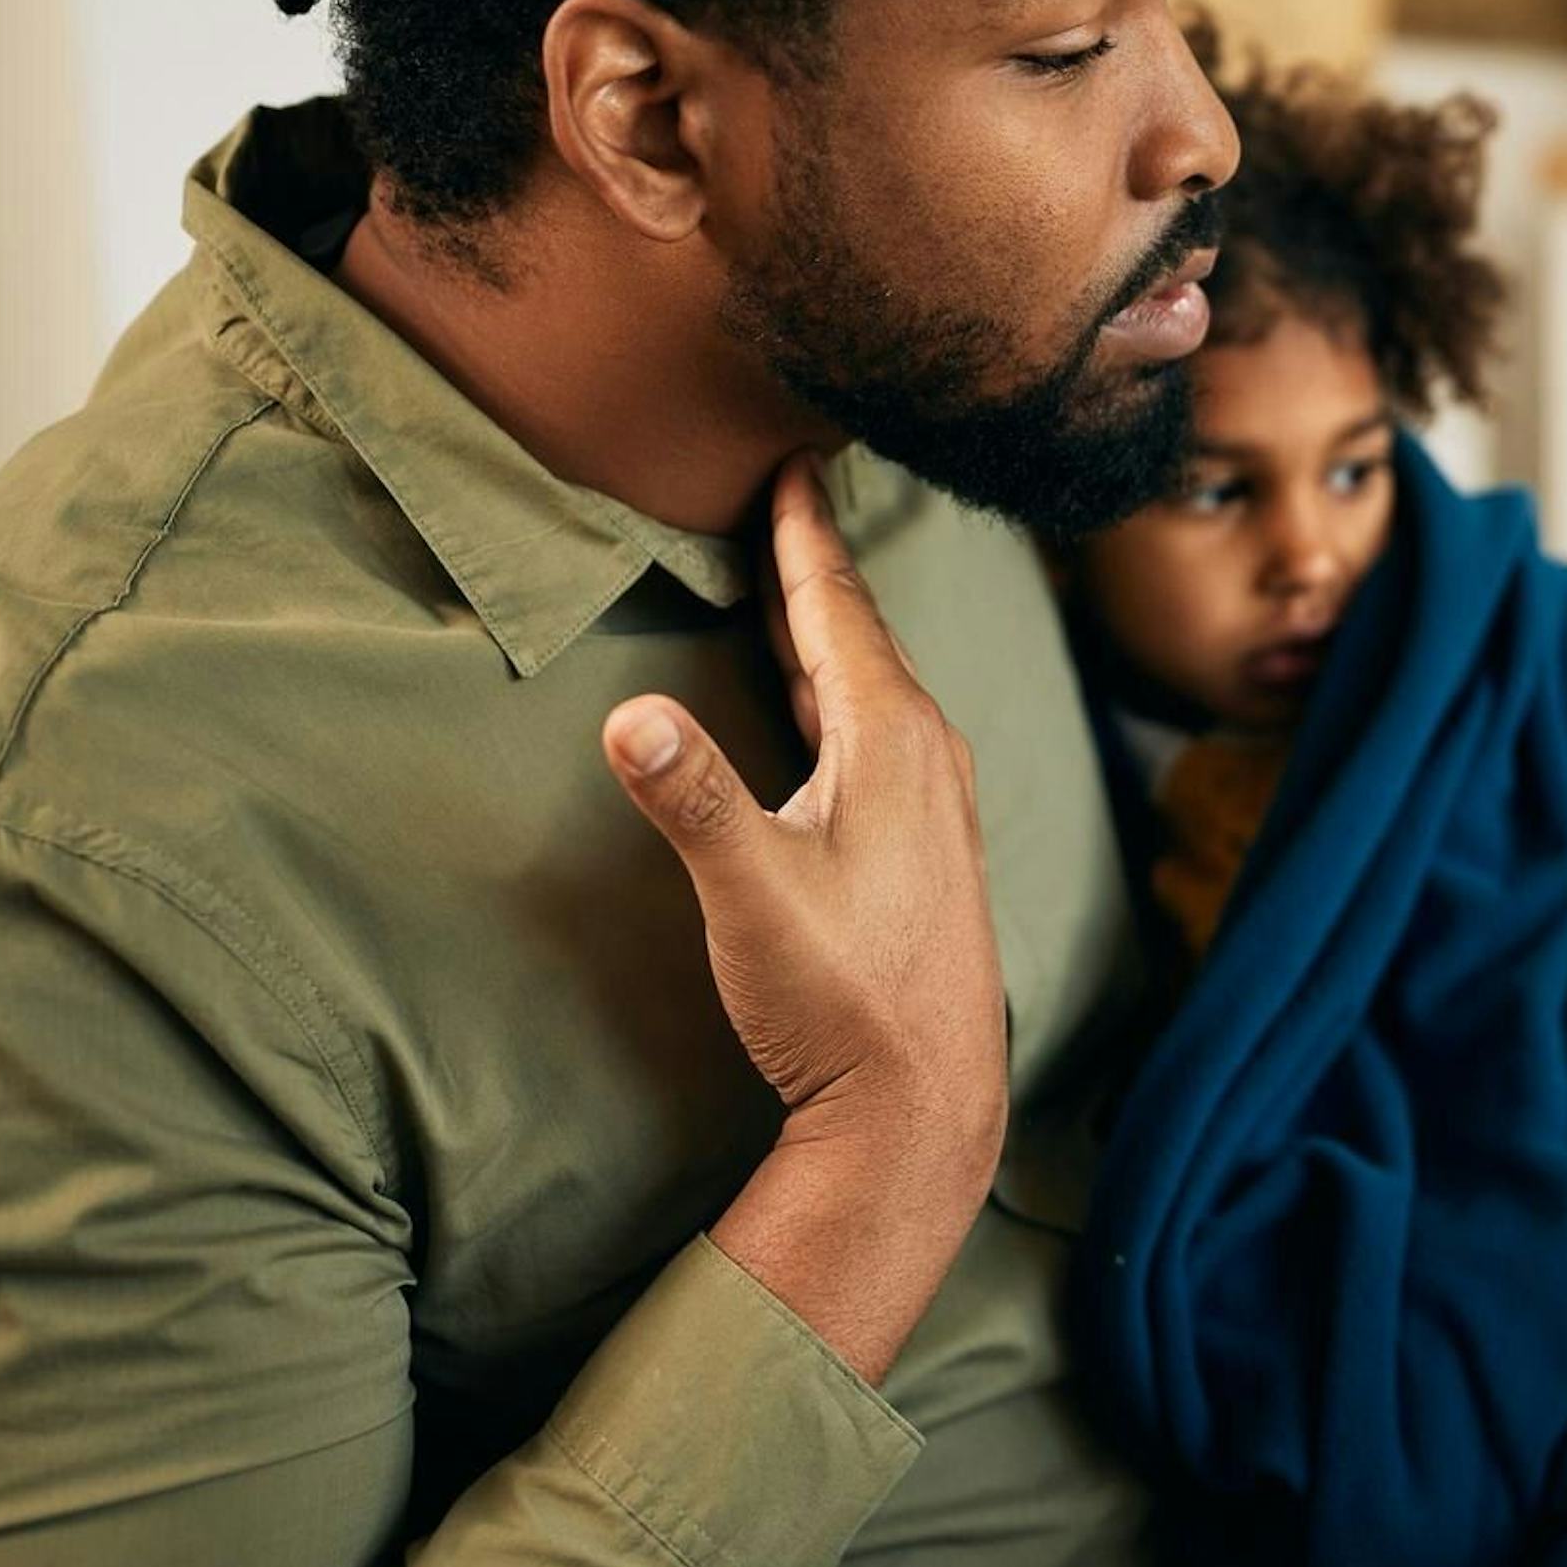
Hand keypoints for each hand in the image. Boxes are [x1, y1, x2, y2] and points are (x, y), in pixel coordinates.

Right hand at [601, 457, 1009, 1378]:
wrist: (925, 1106)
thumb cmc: (842, 1001)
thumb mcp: (751, 897)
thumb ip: (693, 802)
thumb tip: (630, 717)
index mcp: (891, 741)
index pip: (836, 608)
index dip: (803, 534)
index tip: (791, 459)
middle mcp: (927, 758)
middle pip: (859, 635)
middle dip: (816, 565)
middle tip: (788, 491)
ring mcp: (935, 805)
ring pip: (875, 687)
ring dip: (832, 631)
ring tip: (796, 583)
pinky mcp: (928, 851)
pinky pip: (885, 734)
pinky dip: (848, 691)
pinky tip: (830, 709)